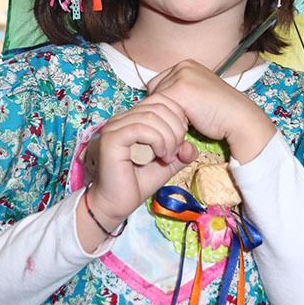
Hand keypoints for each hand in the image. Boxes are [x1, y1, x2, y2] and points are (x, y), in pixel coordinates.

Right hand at [81, 93, 196, 236]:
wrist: (116, 204)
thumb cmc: (138, 182)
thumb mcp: (168, 164)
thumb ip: (181, 152)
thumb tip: (191, 146)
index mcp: (134, 118)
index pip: (161, 100)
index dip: (178, 116)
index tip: (182, 139)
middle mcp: (122, 118)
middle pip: (158, 106)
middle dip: (175, 127)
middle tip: (177, 150)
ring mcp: (115, 126)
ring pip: (151, 116)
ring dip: (168, 136)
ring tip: (169, 156)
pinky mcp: (112, 138)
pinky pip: (140, 128)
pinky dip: (157, 140)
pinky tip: (161, 154)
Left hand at [148, 60, 275, 164]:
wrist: (240, 119)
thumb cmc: (220, 113)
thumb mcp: (197, 95)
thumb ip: (179, 94)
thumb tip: (156, 104)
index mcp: (187, 64)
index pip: (158, 84)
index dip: (164, 103)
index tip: (176, 116)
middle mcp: (183, 66)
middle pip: (155, 91)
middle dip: (163, 109)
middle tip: (181, 122)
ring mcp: (182, 76)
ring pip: (157, 101)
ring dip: (166, 116)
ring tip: (185, 125)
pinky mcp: (181, 89)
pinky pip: (162, 109)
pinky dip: (171, 122)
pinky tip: (187, 128)